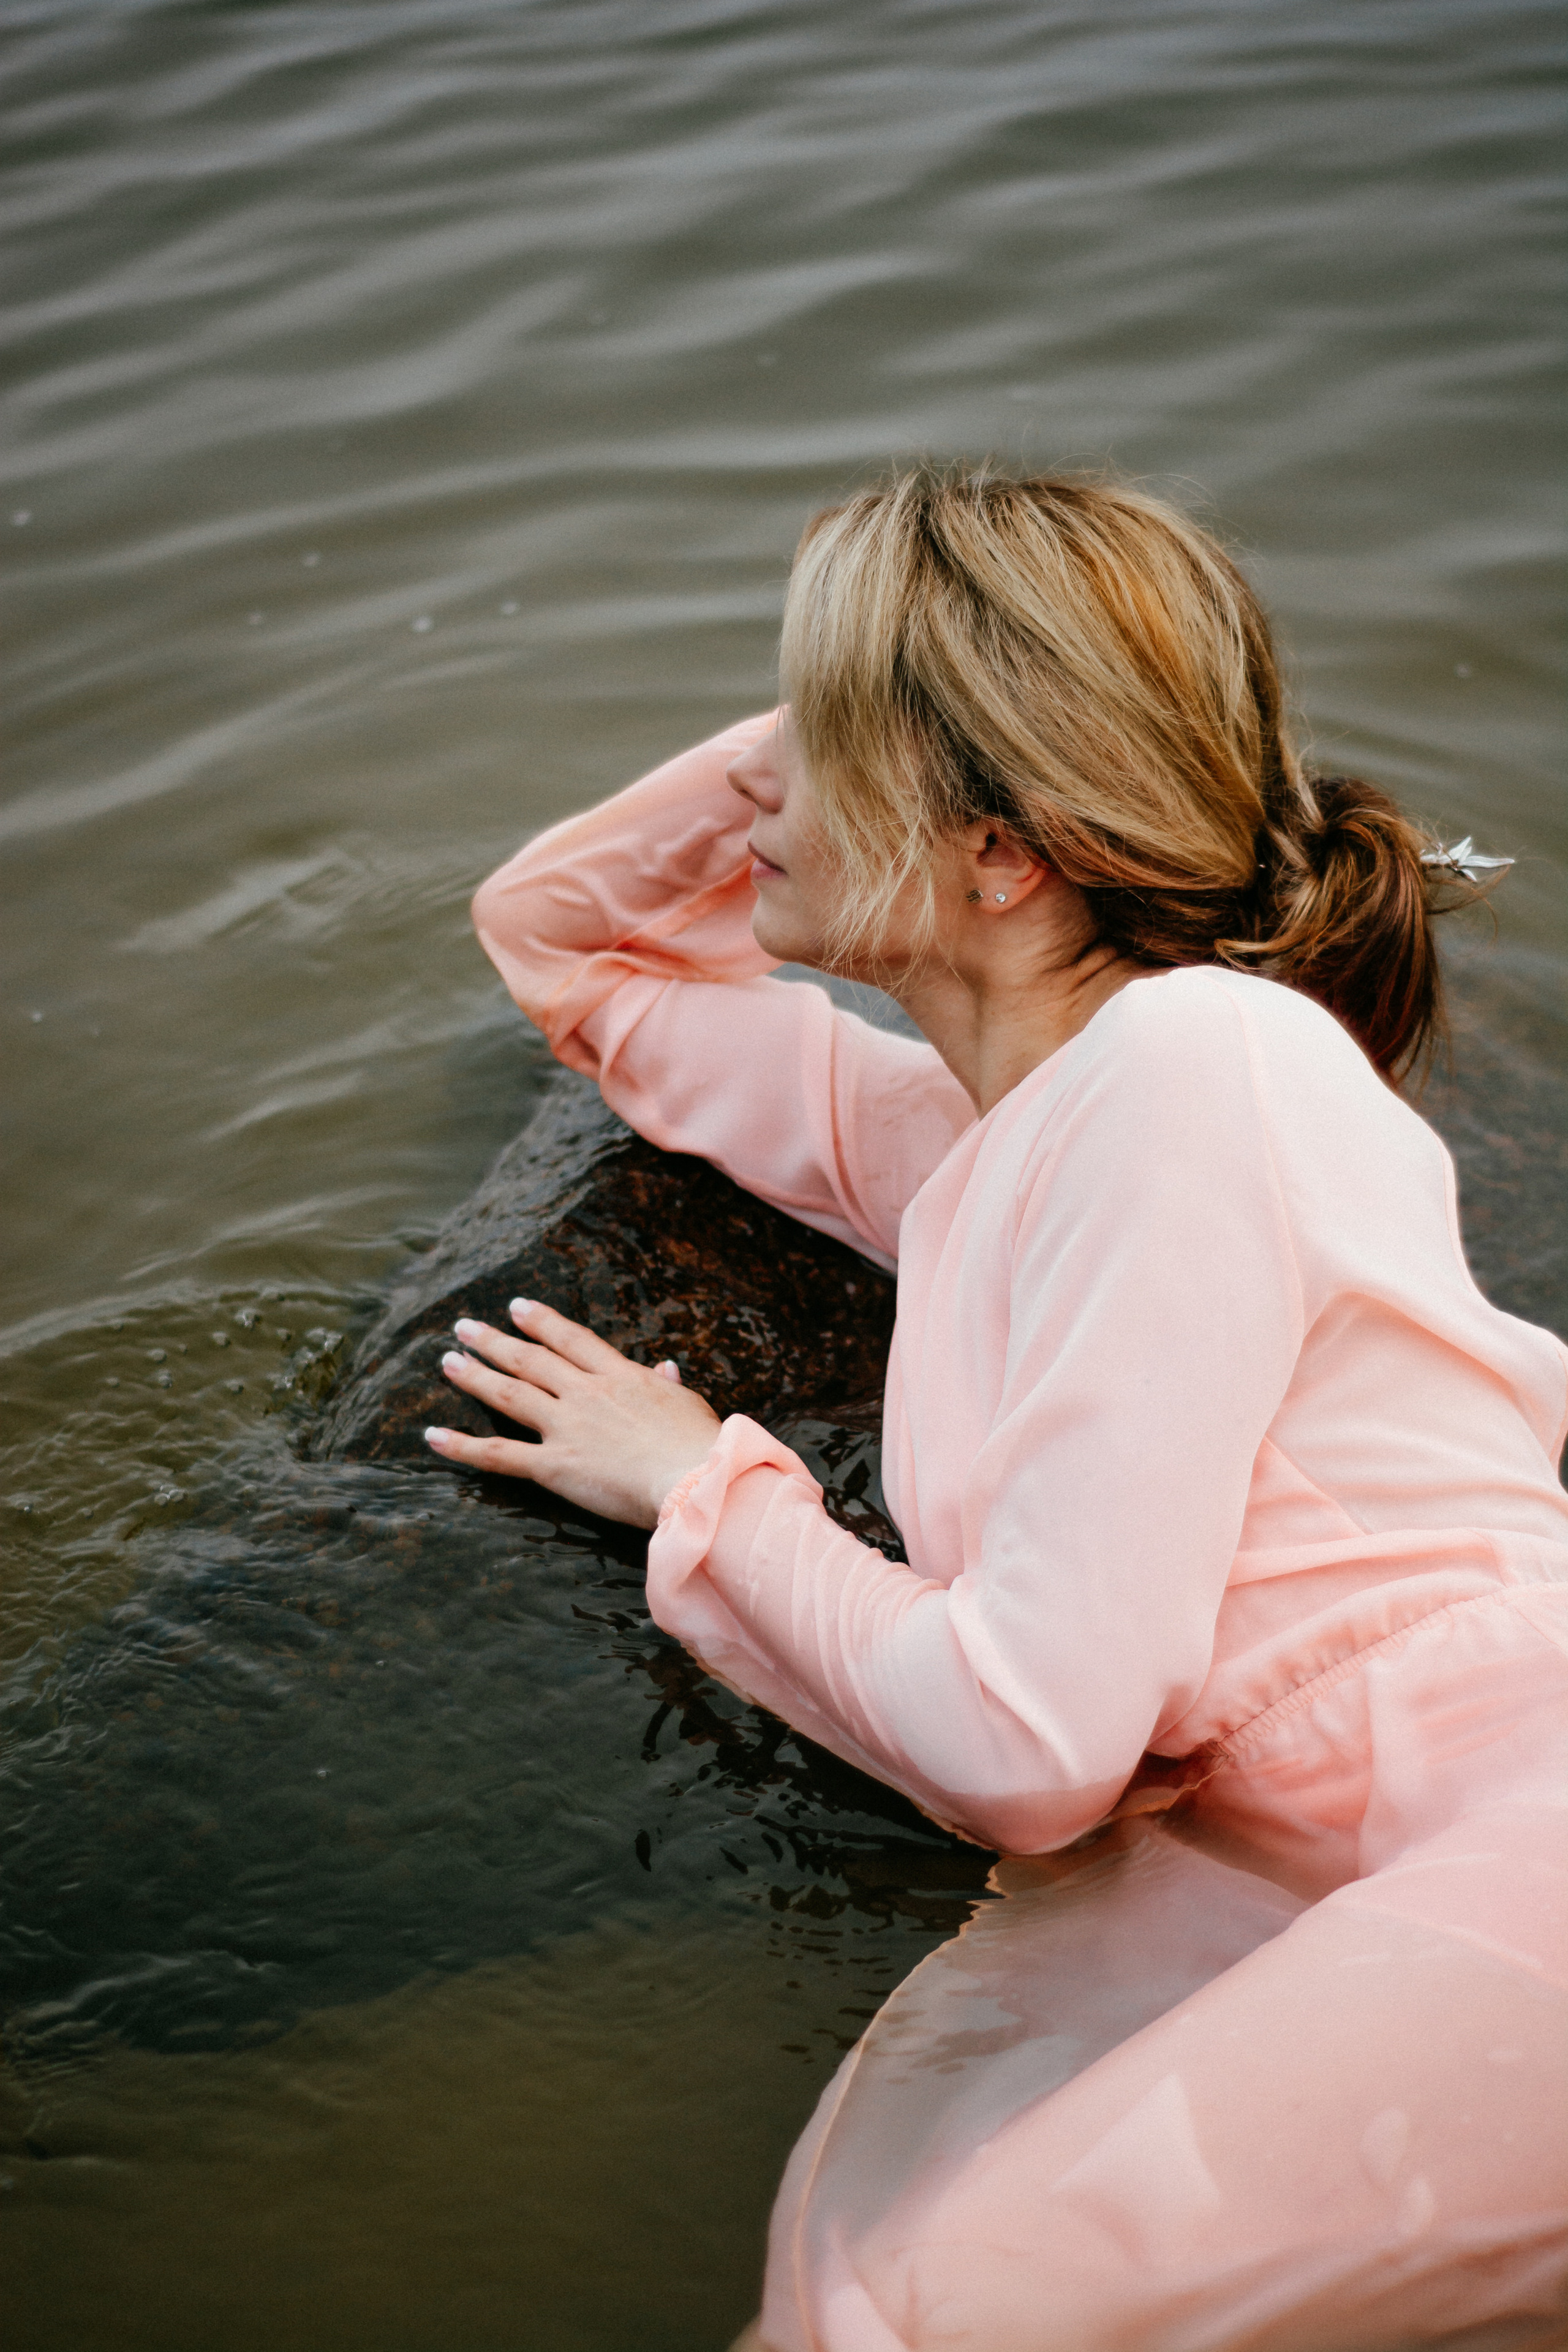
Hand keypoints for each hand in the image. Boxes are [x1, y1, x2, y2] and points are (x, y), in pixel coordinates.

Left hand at [424, 1299, 721, 1528]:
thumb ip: (666, 1385)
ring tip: (448, 1360)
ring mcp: (566, 1426)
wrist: (694, 1477)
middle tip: (465, 1327)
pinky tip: (433, 1436)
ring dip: (475, 1375)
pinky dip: (463, 1446)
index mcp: (619, 1377)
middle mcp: (585, 1394)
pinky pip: (499, 1455)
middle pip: (531, 1359)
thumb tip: (664, 1367)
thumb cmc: (699, 1444)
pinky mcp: (554, 1465)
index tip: (518, 1307)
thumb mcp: (686, 1404)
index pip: (571, 1340)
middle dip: (495, 1340)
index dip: (542, 1321)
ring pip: (509, 1393)